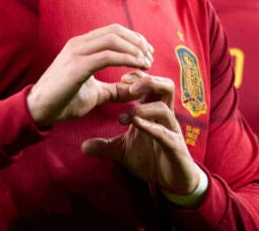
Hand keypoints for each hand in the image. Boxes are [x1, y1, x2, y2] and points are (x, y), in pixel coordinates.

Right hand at [27, 24, 154, 127]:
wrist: (38, 111)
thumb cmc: (63, 101)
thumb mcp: (94, 94)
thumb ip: (113, 90)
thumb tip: (132, 91)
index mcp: (82, 46)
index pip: (113, 32)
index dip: (134, 39)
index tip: (147, 53)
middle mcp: (79, 44)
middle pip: (116, 31)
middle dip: (138, 42)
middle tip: (151, 57)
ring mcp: (77, 52)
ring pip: (113, 40)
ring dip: (135, 49)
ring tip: (147, 62)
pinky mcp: (78, 66)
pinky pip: (108, 56)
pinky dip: (127, 59)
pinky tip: (138, 67)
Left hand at [80, 72, 202, 197]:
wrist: (171, 182)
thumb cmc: (151, 160)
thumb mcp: (123, 151)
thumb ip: (106, 146)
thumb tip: (83, 146)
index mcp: (154, 113)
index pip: (151, 85)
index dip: (138, 78)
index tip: (120, 79)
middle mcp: (165, 118)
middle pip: (166, 87)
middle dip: (148, 82)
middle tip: (128, 86)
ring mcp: (171, 131)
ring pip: (164, 108)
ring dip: (144, 108)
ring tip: (127, 114)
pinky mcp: (175, 147)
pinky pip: (165, 133)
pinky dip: (151, 127)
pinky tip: (137, 125)